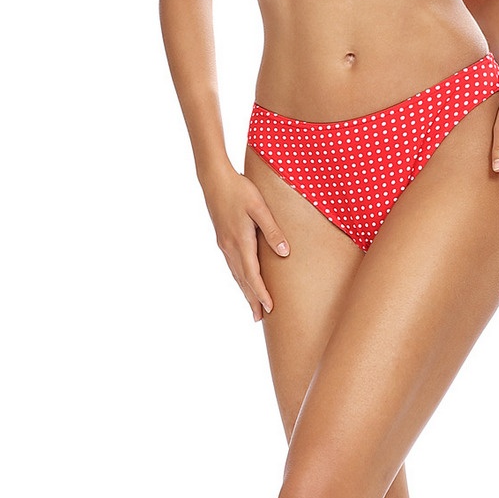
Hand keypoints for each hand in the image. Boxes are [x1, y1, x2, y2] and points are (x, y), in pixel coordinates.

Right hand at [199, 166, 289, 320]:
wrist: (214, 179)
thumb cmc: (239, 190)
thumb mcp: (259, 208)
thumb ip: (271, 230)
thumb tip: (284, 252)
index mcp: (240, 242)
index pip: (252, 275)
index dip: (261, 293)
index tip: (270, 309)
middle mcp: (230, 247)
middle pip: (242, 280)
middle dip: (251, 299)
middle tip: (259, 318)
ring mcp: (224, 243)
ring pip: (235, 273)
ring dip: (244, 290)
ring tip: (252, 305)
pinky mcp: (222, 238)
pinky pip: (232, 264)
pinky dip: (238, 277)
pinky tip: (242, 278)